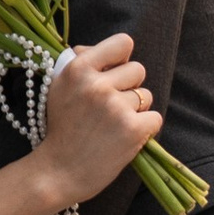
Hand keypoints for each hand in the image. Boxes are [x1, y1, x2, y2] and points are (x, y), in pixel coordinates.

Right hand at [38, 34, 160, 203]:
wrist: (58, 172)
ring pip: (146, 95)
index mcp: (77, 69)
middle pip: (138, 69)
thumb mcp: (59, 87)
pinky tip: (125, 137)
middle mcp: (96, 84)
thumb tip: (101, 48)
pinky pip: (155, 118)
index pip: (123, 42)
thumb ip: (80, 63)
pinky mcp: (132, 129)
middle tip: (110, 106)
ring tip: (114, 125)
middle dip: (129, 86)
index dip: (122, 58)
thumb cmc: (61, 129)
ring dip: (136, 110)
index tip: (114, 72)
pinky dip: (145, 129)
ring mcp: (115, 107)